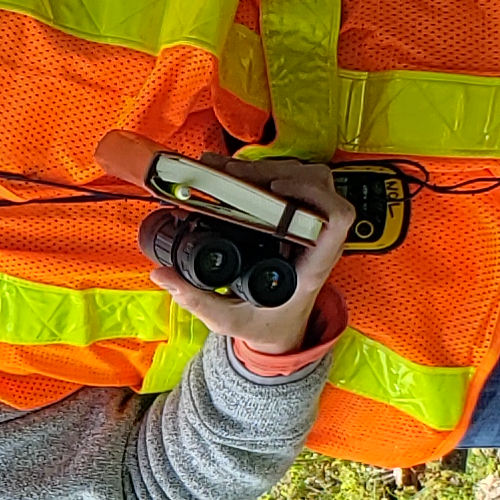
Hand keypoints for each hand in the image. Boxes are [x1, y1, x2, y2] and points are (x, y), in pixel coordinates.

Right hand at [141, 154, 351, 356]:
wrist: (279, 330)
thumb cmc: (267, 325)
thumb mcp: (230, 320)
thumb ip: (197, 300)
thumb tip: (163, 275)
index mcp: (313, 265)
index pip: (336, 218)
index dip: (311, 194)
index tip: (275, 189)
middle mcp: (317, 240)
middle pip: (317, 184)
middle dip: (272, 173)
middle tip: (231, 175)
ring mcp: (308, 226)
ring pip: (305, 176)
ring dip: (266, 169)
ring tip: (228, 173)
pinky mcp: (294, 219)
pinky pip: (289, 182)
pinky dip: (261, 174)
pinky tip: (232, 175)